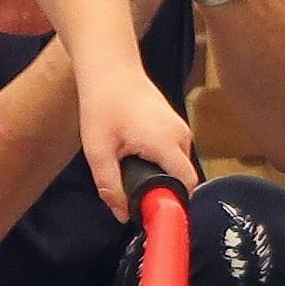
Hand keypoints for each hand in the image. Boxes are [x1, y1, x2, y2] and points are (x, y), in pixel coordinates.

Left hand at [77, 67, 195, 216]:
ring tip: (128, 165)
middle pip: (181, 178)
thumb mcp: (98, 151)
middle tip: (130, 189)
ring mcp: (181, 128)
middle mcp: (181, 135)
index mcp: (167, 142)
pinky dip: (157, 160)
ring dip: (156, 173)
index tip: (150, 212)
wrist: (110, 70)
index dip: (171, 203)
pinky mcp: (175, 124)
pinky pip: (173, 153)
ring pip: (176, 166)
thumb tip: (122, 215)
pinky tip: (134, 153)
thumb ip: (110, 186)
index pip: (186, 185)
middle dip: (159, 189)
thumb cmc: (103, 104)